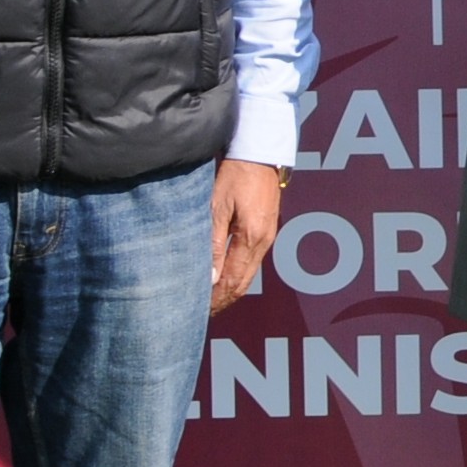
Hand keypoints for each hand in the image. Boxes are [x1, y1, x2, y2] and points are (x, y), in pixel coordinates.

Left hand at [211, 160, 284, 312]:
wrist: (260, 154)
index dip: (215, 299)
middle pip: (242, 283)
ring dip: (229, 290)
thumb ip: (213, 243)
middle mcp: (263, 242)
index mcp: (250, 238)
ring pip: (248, 275)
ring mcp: (267, 237)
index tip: (199, 310)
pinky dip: (237, 276)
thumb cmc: (236, 175)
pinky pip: (251, 262)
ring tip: (210, 300)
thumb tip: (209, 276)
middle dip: (223, 300)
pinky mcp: (266, 231)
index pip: (232, 280)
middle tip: (202, 313)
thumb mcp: (217, 207)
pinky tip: (224, 277)